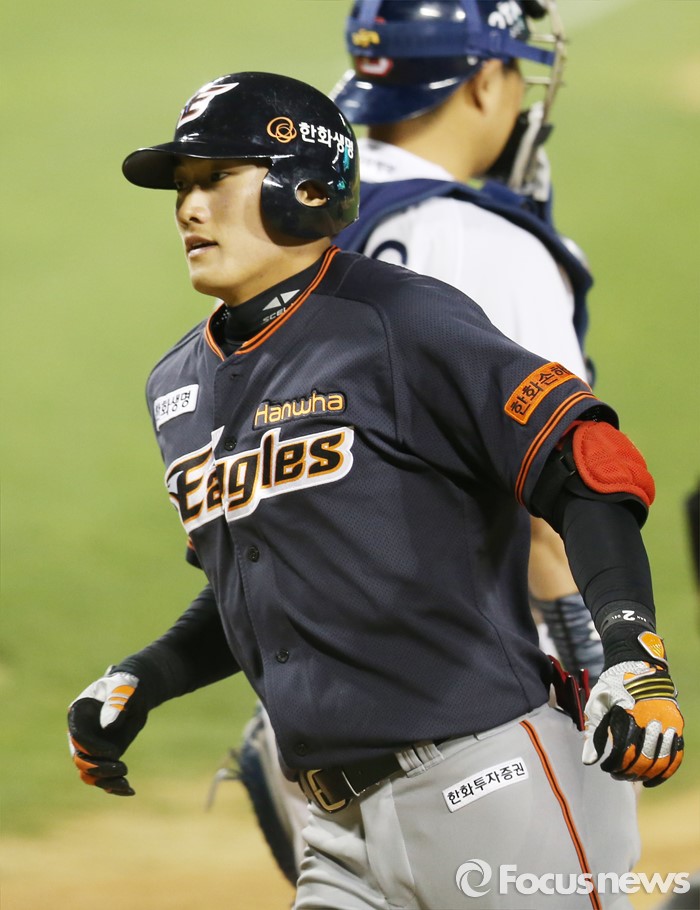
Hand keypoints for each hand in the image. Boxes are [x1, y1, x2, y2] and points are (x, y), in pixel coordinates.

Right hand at [67, 669, 147, 795]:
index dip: (93, 748)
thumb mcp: (123, 689)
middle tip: (122, 767)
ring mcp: (91, 748)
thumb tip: (108, 726)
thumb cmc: (127, 686)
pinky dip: (113, 786)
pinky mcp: (103, 757)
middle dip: (99, 768)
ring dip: (106, 781)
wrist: (136, 694)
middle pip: (80, 760)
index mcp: (79, 715)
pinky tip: (130, 790)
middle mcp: (81, 735)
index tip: (114, 752)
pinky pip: (102, 777)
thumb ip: (116, 704)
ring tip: (126, 782)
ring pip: (89, 773)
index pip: (78, 737)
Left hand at [582, 635, 683, 786]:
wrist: (637, 664)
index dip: (614, 765)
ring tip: (631, 778)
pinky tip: (651, 780)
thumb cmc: (612, 686)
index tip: (605, 768)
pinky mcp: (676, 724)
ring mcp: (667, 722)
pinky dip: (664, 771)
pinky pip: (675, 755)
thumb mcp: (597, 705)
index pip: (623, 751)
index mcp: (629, 714)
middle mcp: (651, 719)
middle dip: (627, 772)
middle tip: (617, 775)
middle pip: (642, 759)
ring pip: (659, 761)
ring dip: (644, 774)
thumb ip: (594, 734)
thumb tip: (589, 762)